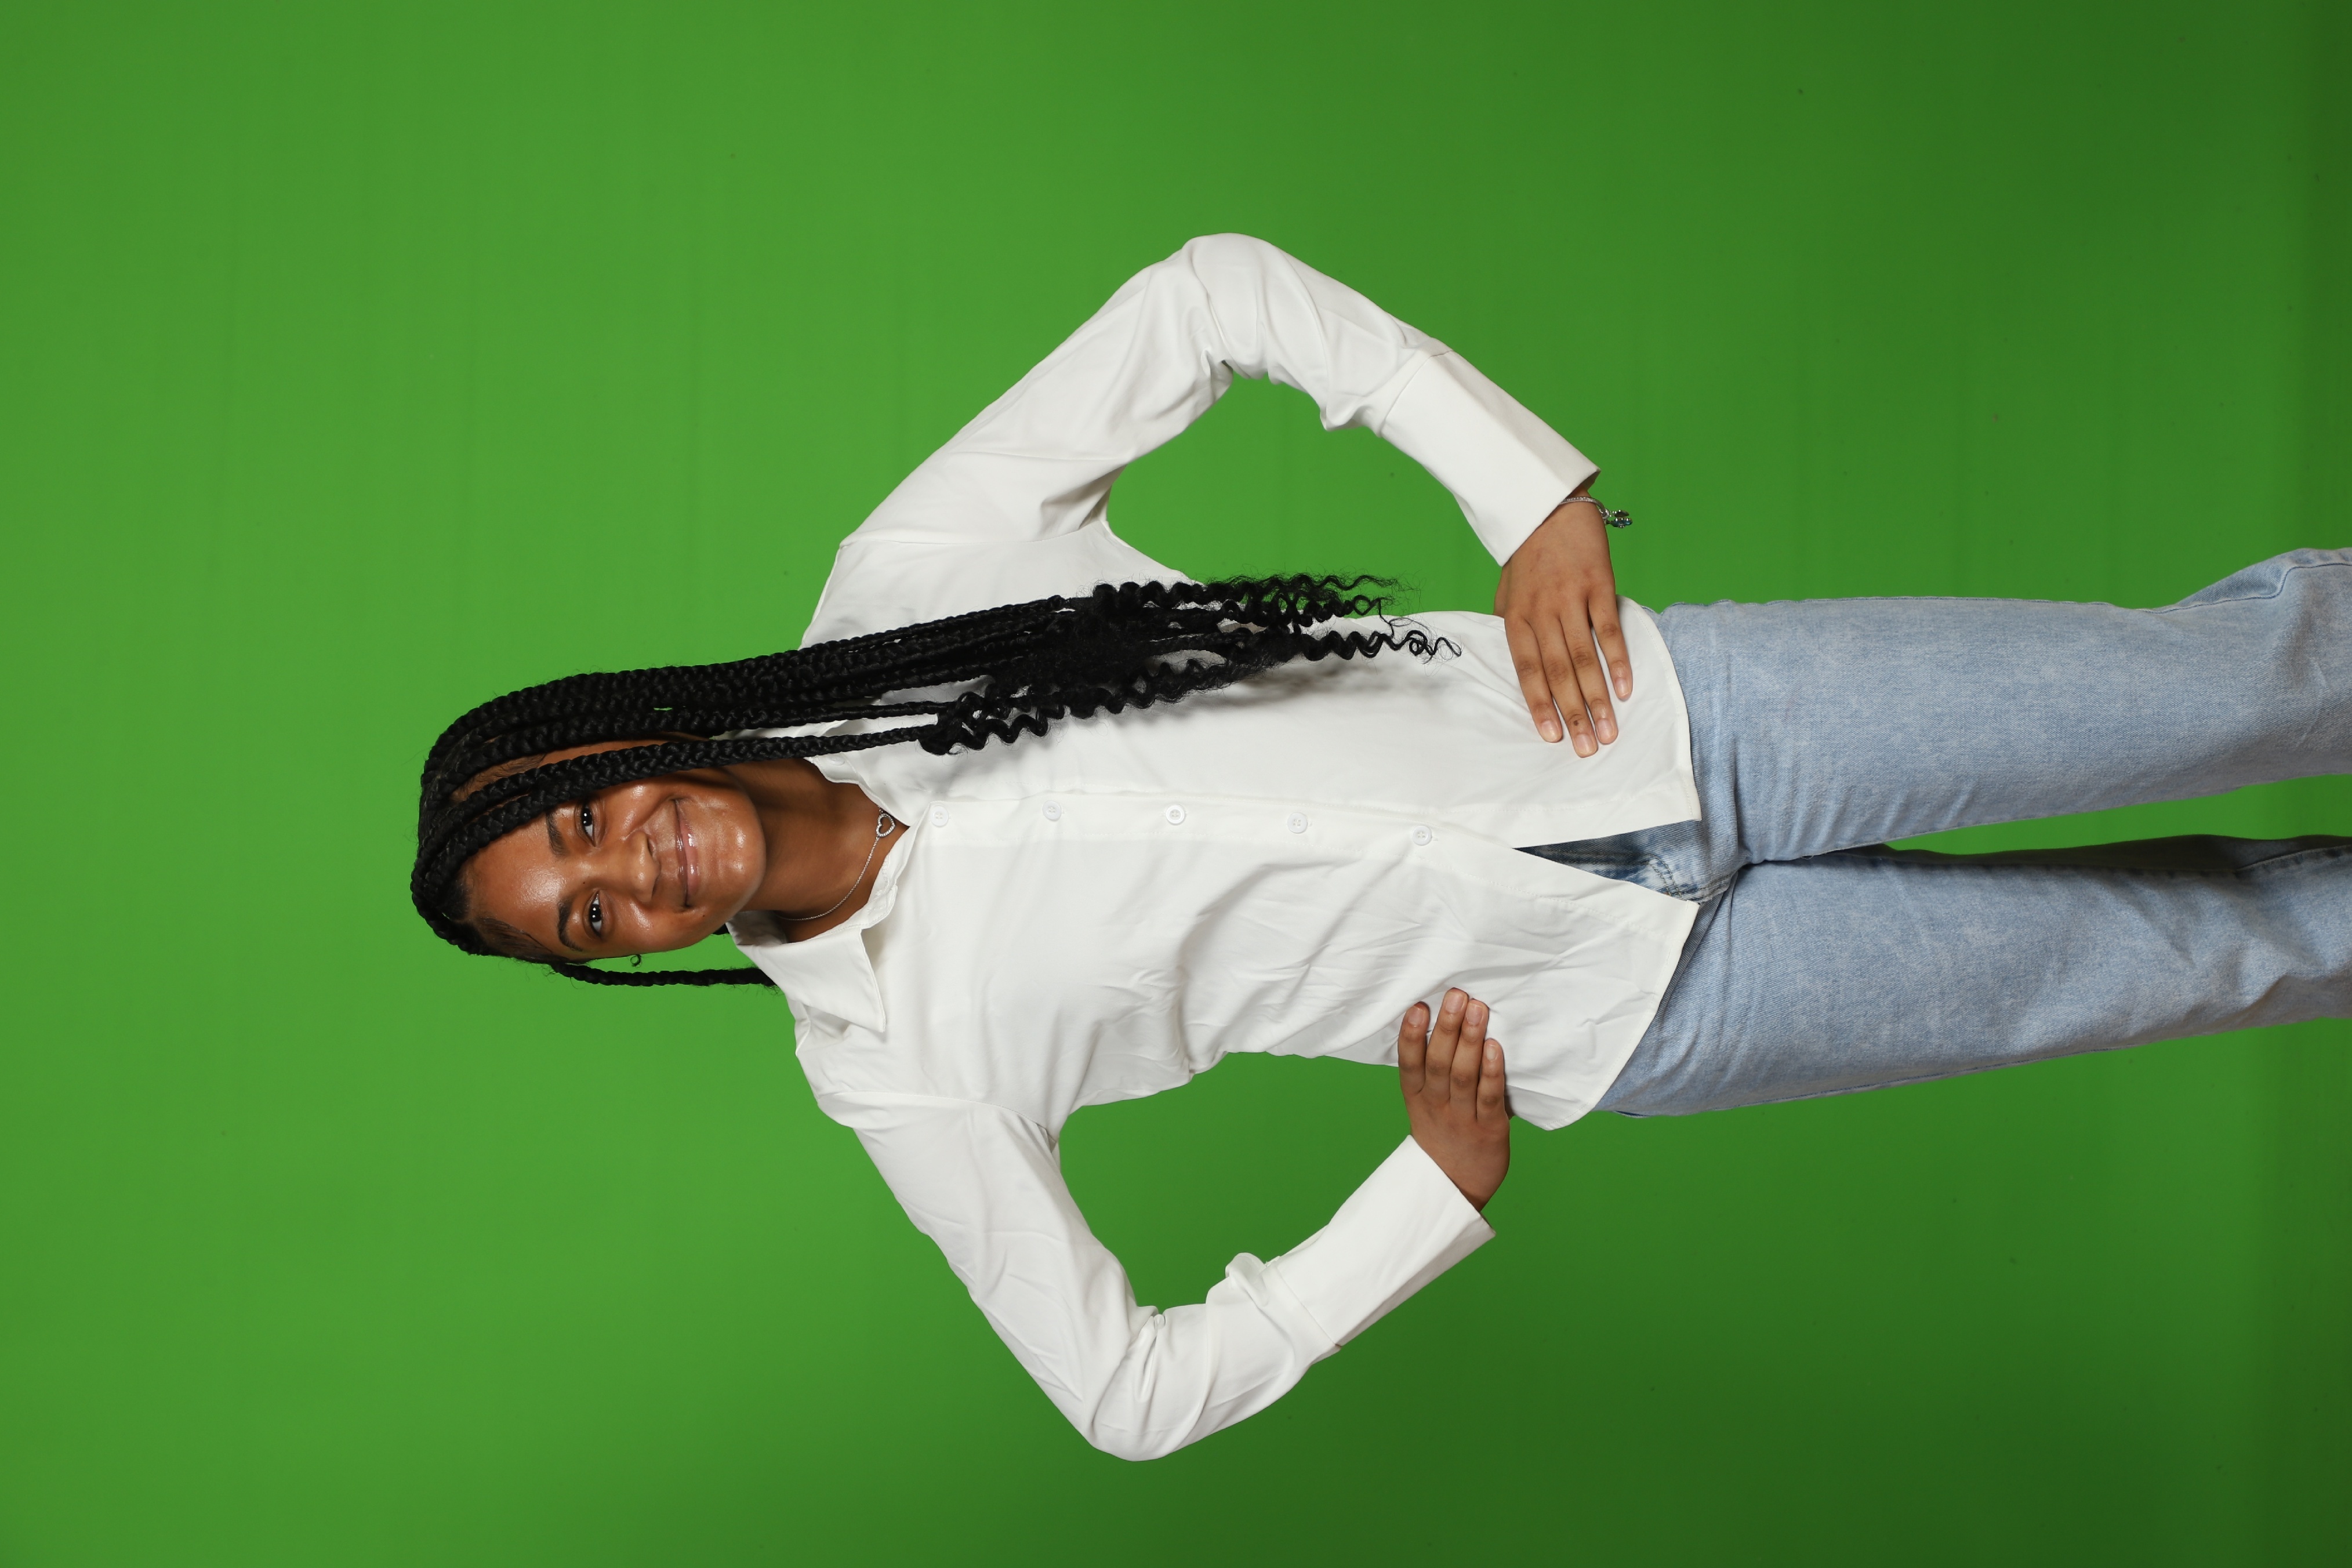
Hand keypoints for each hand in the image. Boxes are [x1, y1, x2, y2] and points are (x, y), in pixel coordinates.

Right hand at [1396, 989, 1510, 1209]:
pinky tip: (1495, 1047)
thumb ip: (1434, 1069)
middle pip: (1438, 1063)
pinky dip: (1492, 1072)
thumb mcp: (1426, 1104)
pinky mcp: (1490, 1131)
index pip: (1409, 1063)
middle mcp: (1436, 1106)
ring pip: (1463, 1075)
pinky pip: (1489, 1098)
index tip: (1417, 1006)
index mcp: (1418, 1097)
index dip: (1411, 1035)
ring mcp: (1462, 1119)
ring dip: (1470, 1040)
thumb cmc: (1445, 1134)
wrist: (1456, 1187)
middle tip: (1456, 995)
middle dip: (1447, 1026)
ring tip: (1477, 1009)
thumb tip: (1449, 1020)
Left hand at [1494, 493, 1631, 753]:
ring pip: (1584, 658)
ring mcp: (1570, 599)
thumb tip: (1521, 667)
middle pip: (1558, 673)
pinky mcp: (1599, 585)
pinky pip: (1609, 629)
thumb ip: (1513, 630)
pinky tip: (1626, 689)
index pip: (1527, 671)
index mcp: (1516, 619)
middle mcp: (1541, 613)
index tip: (1551, 738)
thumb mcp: (1506, 594)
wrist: (1546, 505)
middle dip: (1573, 714)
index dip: (1539, 706)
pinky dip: (1618, 660)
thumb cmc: (1526, 555)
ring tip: (1609, 731)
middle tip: (1586, 749)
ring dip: (1598, 698)